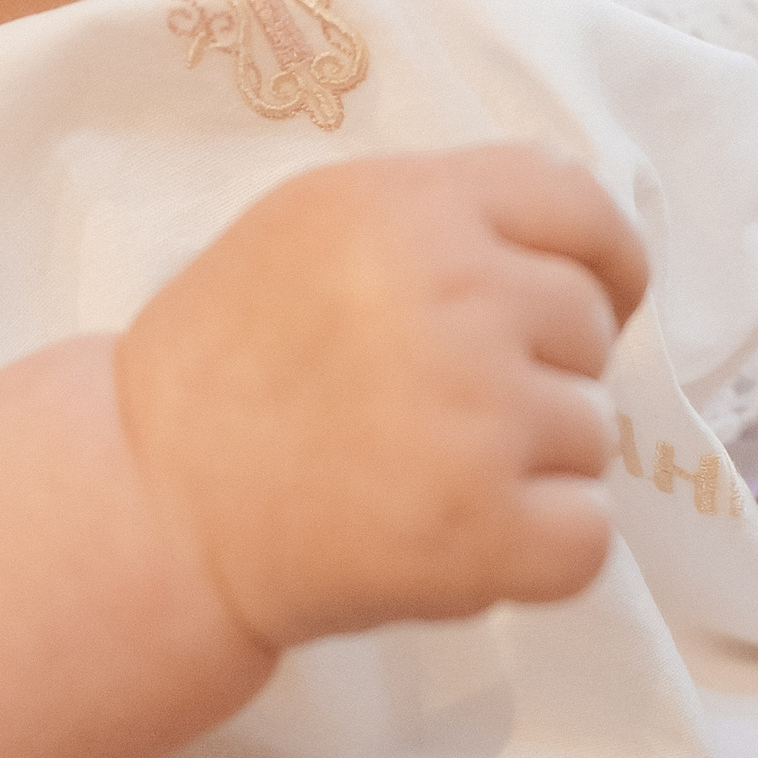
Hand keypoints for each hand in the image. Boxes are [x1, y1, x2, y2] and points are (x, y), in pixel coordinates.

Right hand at [113, 145, 647, 657]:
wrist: (154, 504)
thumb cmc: (228, 362)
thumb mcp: (315, 224)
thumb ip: (439, 214)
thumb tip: (569, 247)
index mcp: (414, 208)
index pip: (582, 207)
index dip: (603, 261)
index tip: (589, 304)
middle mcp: (458, 295)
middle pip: (590, 326)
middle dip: (542, 369)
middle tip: (443, 408)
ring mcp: (478, 415)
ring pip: (593, 434)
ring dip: (532, 465)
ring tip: (424, 473)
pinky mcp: (486, 529)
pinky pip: (588, 534)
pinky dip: (538, 550)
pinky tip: (453, 538)